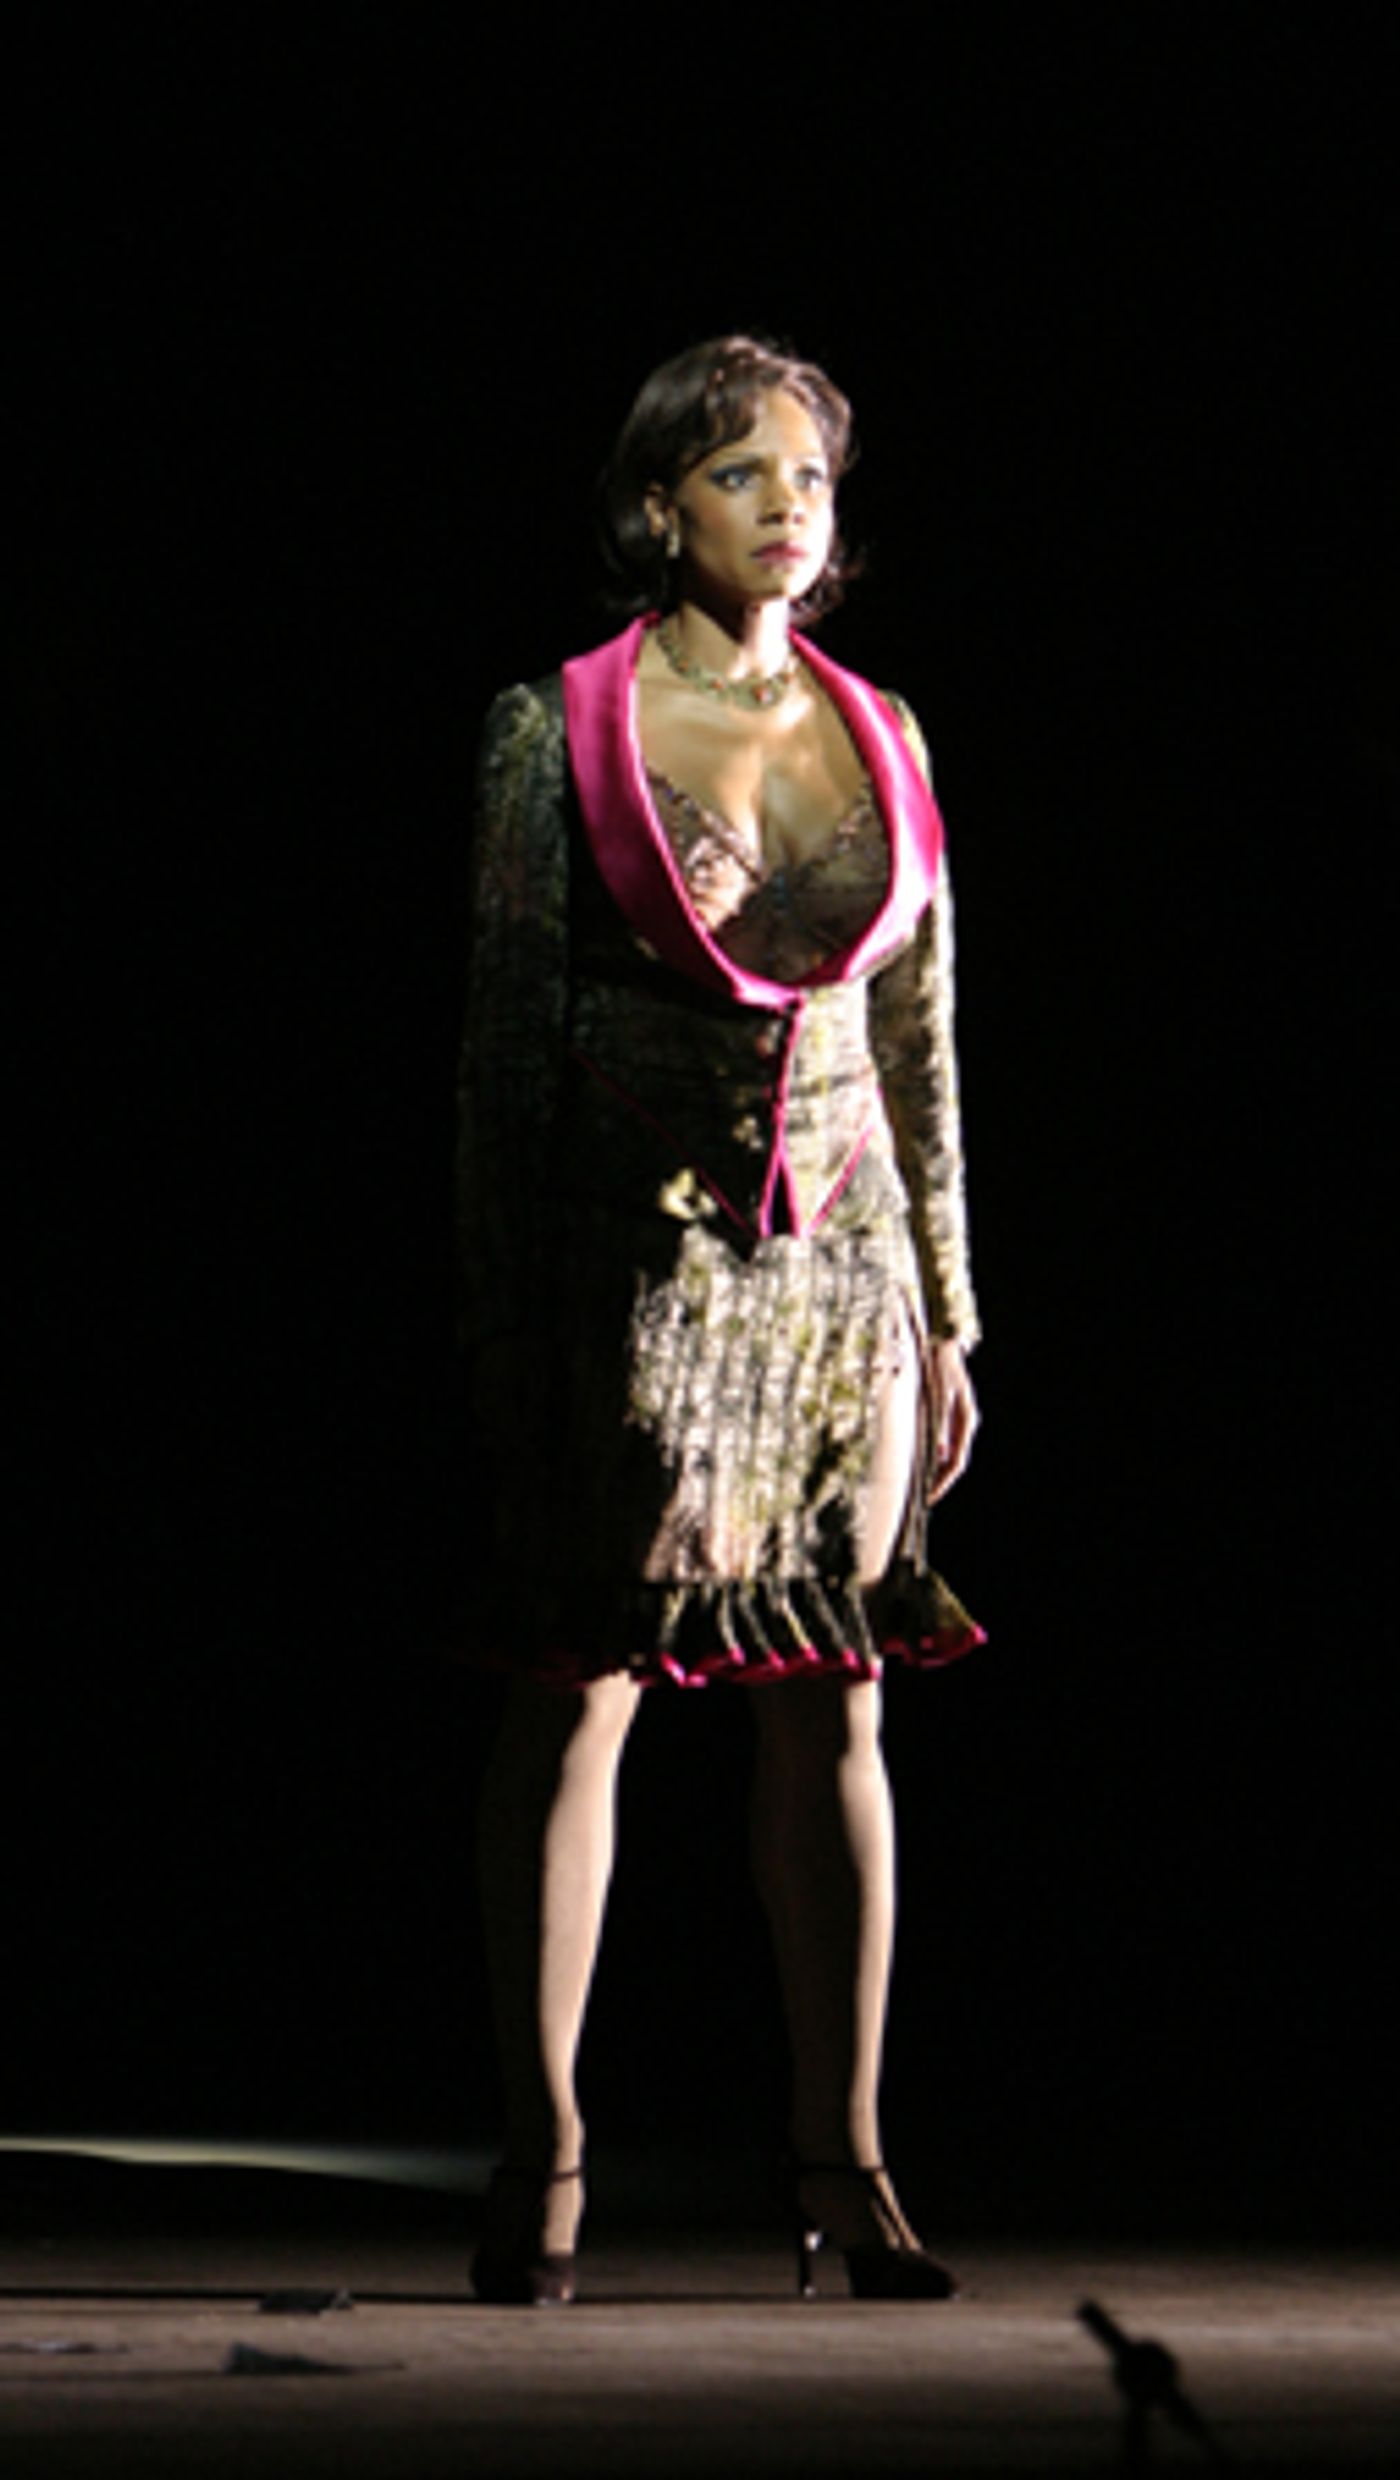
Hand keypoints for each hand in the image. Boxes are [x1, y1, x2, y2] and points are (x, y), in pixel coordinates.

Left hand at [925, 1338, 978, 1503]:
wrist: (944, 1345)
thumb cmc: (939, 1367)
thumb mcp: (937, 1396)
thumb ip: (938, 1422)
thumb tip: (938, 1451)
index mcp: (965, 1421)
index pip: (956, 1462)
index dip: (943, 1482)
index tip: (930, 1497)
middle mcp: (965, 1423)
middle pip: (953, 1460)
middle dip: (938, 1479)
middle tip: (923, 1496)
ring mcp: (959, 1419)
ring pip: (949, 1452)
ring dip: (935, 1468)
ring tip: (919, 1483)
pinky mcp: (951, 1414)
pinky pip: (944, 1440)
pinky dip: (933, 1453)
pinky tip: (921, 1460)